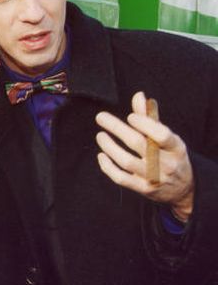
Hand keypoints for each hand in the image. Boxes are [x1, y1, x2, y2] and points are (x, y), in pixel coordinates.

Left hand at [95, 91, 193, 220]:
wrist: (184, 189)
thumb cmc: (171, 156)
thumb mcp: (167, 137)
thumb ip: (151, 117)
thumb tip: (138, 95)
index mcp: (176, 147)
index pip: (162, 134)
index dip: (144, 124)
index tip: (129, 116)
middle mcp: (167, 163)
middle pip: (138, 144)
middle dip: (116, 128)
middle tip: (100, 117)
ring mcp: (154, 178)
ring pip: (126, 161)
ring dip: (109, 146)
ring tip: (100, 136)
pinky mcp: (143, 189)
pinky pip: (121, 178)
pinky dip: (108, 167)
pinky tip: (102, 155)